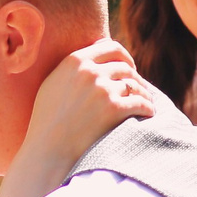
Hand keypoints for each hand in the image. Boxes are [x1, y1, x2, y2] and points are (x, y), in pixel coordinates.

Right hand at [17, 40, 154, 186]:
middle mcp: (90, 71)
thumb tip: (98, 50)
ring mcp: (102, 90)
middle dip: (135, 78)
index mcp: (75, 61)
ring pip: (136, 85)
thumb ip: (73, 66)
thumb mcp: (53, 83)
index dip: (124, 57)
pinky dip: (148, 108)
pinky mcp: (113, 109)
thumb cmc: (47, 119)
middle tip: (138, 89)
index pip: (111, 47)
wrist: (48, 149)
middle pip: (125, 67)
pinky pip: (141, 103)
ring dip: (144, 94)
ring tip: (147, 102)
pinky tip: (149, 113)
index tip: (129, 68)